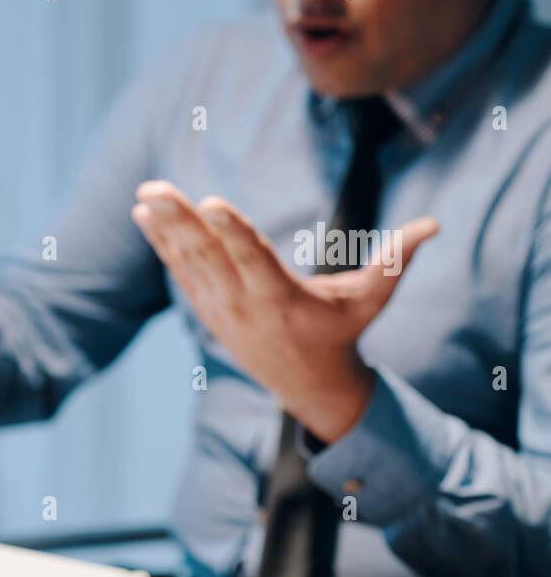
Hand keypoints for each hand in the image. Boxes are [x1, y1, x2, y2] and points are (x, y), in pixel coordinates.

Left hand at [130, 181, 438, 442]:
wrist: (306, 385)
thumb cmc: (342, 334)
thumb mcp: (370, 303)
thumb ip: (394, 263)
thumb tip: (434, 226)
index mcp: (281, 299)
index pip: (252, 260)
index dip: (231, 231)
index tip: (211, 201)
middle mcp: (243, 304)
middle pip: (208, 257)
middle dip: (181, 222)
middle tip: (155, 190)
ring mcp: (220, 308)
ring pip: (187, 263)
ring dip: (164, 228)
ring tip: (144, 194)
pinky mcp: (207, 308)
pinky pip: (180, 271)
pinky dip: (161, 244)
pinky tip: (142, 214)